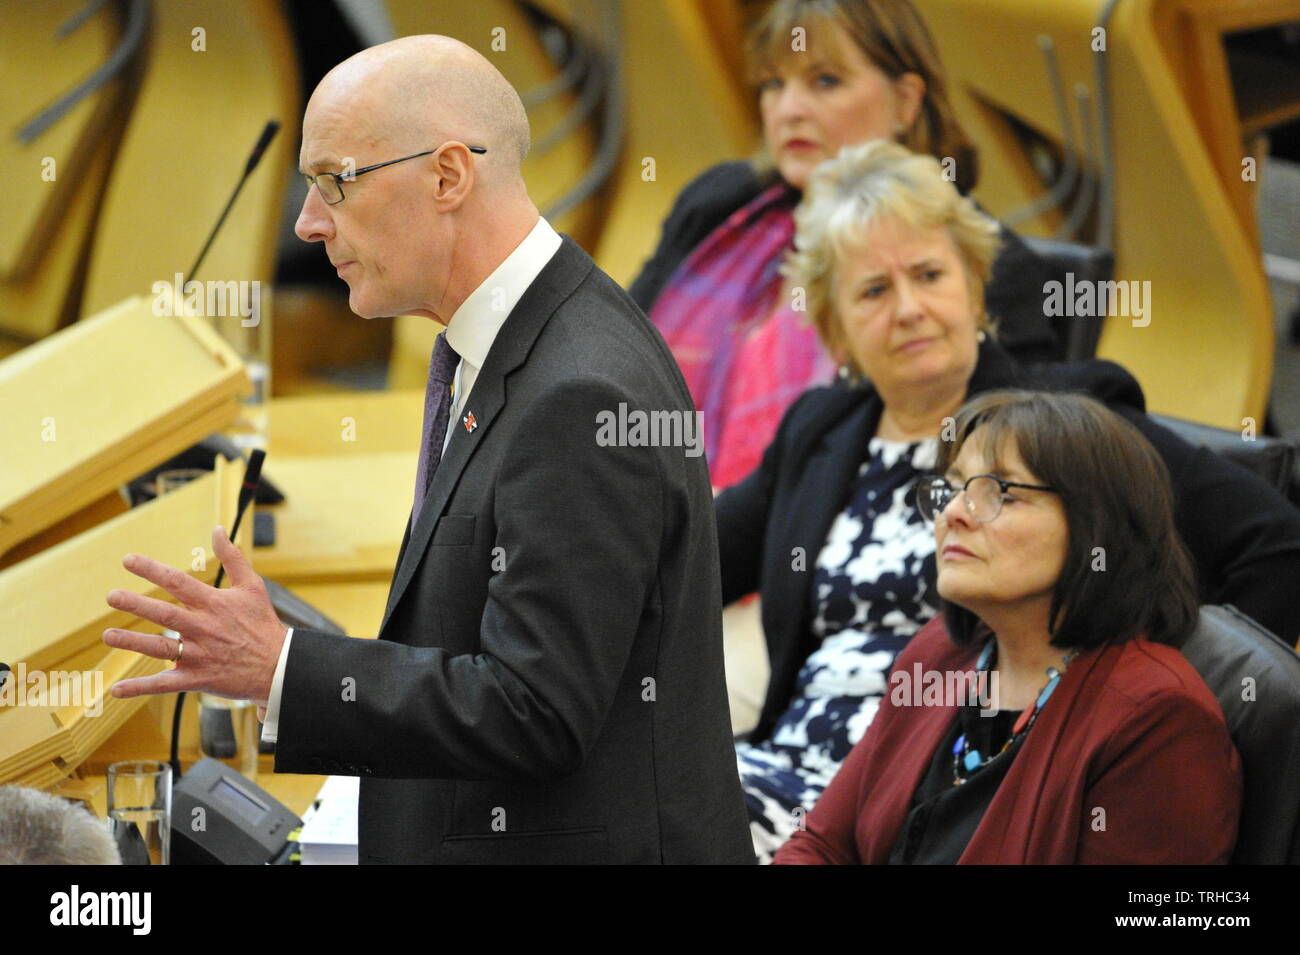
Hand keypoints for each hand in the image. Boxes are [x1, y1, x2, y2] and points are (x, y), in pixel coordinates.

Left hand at [103, 526, 285, 704]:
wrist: (279, 666)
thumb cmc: (263, 624)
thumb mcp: (252, 586)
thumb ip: (232, 557)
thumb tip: (217, 530)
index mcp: (214, 604)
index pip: (179, 582)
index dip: (152, 570)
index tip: (128, 560)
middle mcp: (204, 628)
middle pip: (165, 614)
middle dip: (137, 604)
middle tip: (112, 596)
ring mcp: (199, 655)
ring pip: (160, 648)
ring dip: (133, 642)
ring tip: (109, 635)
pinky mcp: (197, 678)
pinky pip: (165, 684)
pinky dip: (141, 688)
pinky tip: (117, 689)